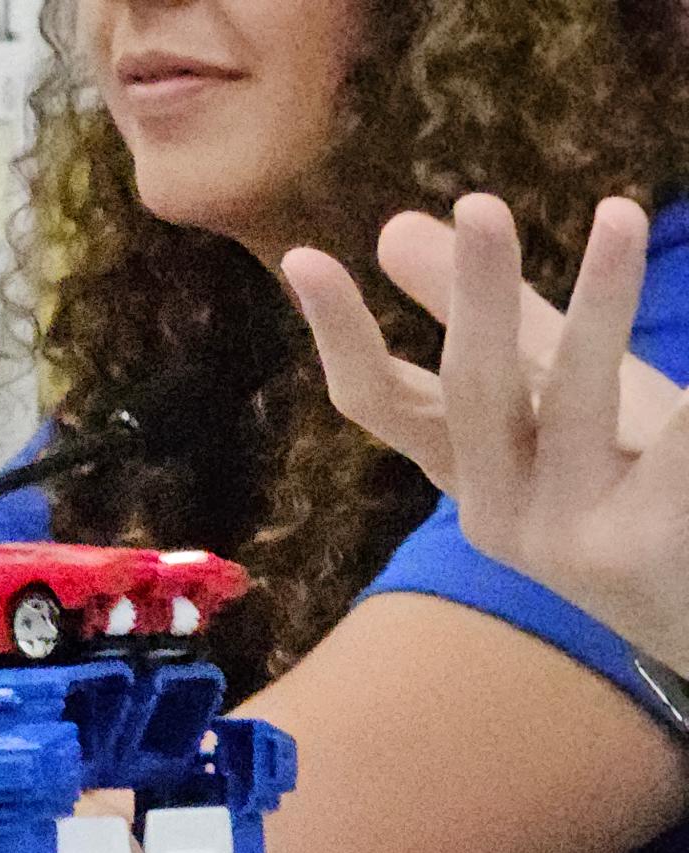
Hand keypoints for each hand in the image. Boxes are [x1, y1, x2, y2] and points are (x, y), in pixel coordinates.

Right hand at [283, 194, 688, 675]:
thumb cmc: (625, 489)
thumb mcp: (549, 399)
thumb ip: (478, 318)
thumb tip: (391, 227)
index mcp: (466, 472)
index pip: (379, 401)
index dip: (338, 332)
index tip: (302, 257)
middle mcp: (500, 510)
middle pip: (471, 392)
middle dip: (473, 297)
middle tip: (481, 206)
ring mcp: (573, 537)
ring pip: (578, 398)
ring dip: (599, 301)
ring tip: (621, 215)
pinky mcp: (654, 546)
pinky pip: (676, 447)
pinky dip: (685, 409)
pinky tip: (686, 383)